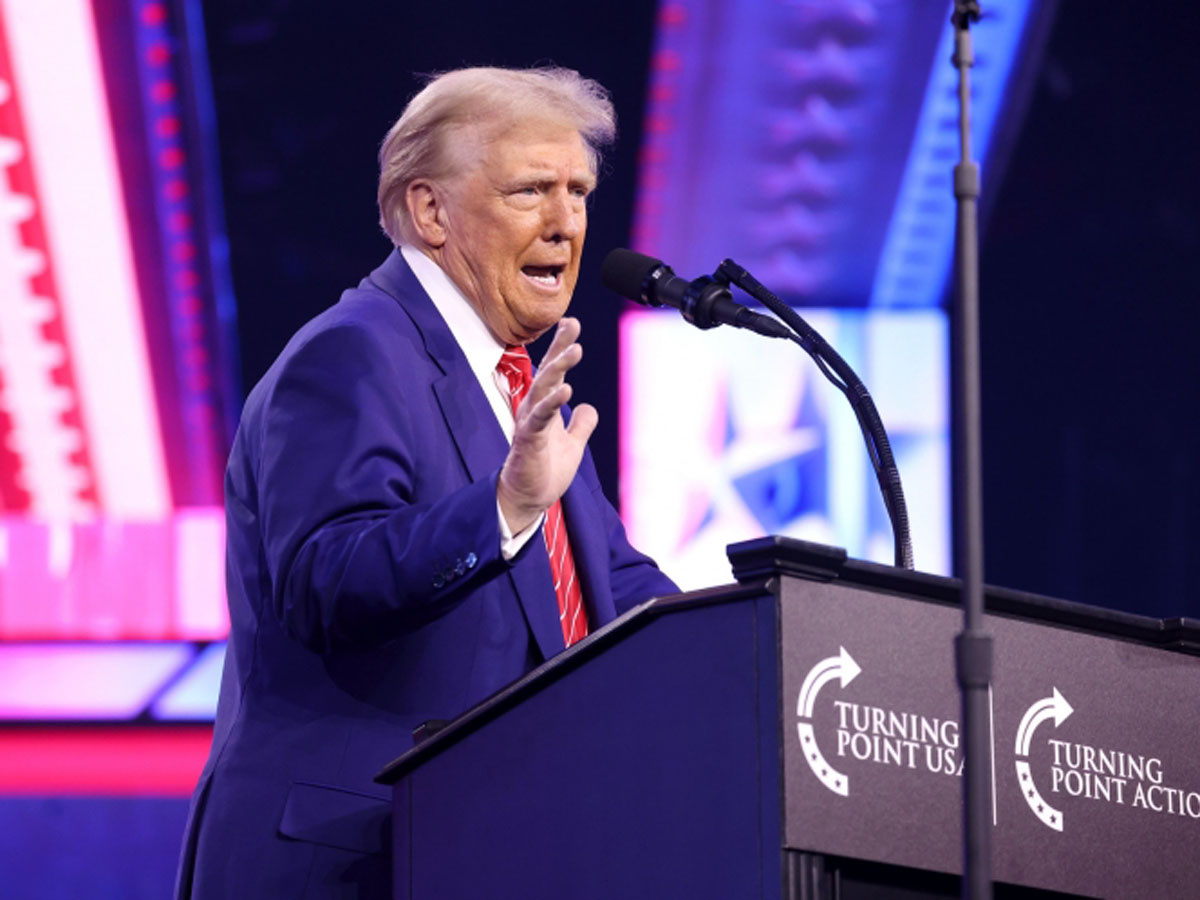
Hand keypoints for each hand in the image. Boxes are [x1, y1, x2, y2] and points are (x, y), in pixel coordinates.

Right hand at [497, 317, 597, 533]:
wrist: (528, 500)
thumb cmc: (544, 470)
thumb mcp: (572, 445)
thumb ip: (580, 425)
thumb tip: (589, 407)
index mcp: (545, 407)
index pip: (554, 371)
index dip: (561, 347)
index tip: (570, 322)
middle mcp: (535, 409)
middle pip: (547, 371)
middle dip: (559, 346)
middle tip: (572, 323)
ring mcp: (530, 423)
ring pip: (543, 389)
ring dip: (559, 368)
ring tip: (575, 350)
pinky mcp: (529, 440)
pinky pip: (540, 417)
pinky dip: (552, 403)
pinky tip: (566, 390)